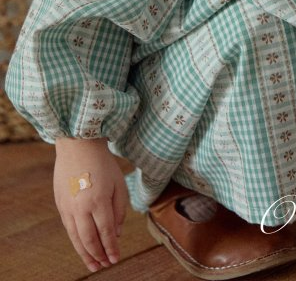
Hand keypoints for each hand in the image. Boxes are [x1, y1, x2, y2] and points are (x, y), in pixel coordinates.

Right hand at [54, 137, 127, 271]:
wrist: (79, 146)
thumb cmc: (103, 164)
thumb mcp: (119, 184)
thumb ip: (119, 211)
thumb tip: (116, 234)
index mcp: (98, 201)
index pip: (106, 232)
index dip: (111, 248)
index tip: (116, 259)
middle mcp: (81, 207)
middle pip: (89, 239)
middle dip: (98, 255)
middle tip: (105, 265)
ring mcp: (68, 207)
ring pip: (75, 238)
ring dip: (85, 254)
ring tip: (93, 265)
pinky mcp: (60, 204)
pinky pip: (69, 228)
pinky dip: (76, 240)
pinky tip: (82, 247)